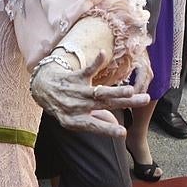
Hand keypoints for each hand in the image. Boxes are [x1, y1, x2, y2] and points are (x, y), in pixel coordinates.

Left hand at [31, 51, 149, 136]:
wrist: (42, 89)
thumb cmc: (62, 107)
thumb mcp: (75, 120)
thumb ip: (96, 123)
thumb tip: (119, 130)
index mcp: (77, 120)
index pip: (95, 126)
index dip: (108, 130)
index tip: (124, 133)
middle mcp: (77, 106)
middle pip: (105, 105)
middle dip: (125, 103)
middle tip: (144, 100)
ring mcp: (76, 91)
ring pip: (98, 91)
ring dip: (116, 90)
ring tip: (131, 89)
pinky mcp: (74, 77)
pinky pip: (86, 69)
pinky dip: (95, 62)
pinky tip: (103, 54)